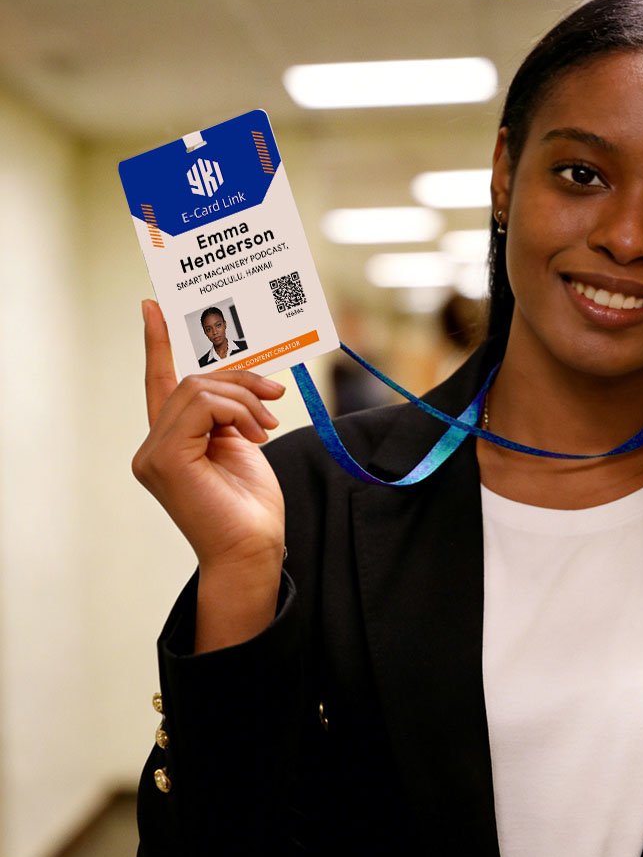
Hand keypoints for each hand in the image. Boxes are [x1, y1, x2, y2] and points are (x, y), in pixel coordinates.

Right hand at [132, 300, 286, 649]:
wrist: (253, 550)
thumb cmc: (252, 506)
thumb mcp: (243, 443)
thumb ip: (231, 412)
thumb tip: (246, 381)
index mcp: (172, 442)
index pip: (160, 382)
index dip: (157, 343)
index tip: (153, 306)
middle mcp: (154, 446)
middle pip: (193, 381)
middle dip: (241, 381)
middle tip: (274, 399)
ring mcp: (154, 454)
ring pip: (199, 388)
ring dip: (245, 399)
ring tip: (267, 428)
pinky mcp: (165, 459)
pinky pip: (202, 405)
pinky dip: (237, 411)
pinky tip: (256, 436)